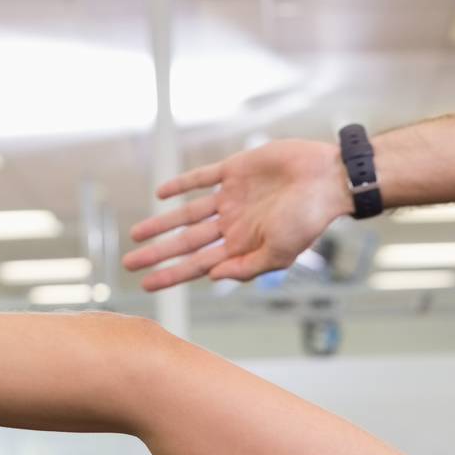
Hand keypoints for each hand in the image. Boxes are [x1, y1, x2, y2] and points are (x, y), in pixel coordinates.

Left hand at [123, 139, 350, 290]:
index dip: (171, 274)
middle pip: (186, 243)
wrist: (326, 179)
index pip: (198, 265)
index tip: (145, 284)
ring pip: (188, 215)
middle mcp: (233, 226)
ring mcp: (233, 199)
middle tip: (129, 262)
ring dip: (162, 223)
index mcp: (242, 248)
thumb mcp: (279, 253)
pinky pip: (203, 178)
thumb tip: (212, 277)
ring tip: (136, 234)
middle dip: (158, 253)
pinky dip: (182, 185)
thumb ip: (246, 267)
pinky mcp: (236, 171)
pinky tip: (162, 194)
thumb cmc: (309, 220)